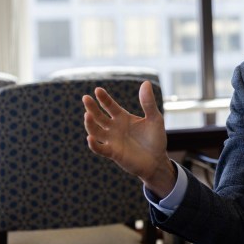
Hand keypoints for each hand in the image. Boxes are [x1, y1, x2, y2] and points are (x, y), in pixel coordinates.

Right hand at [82, 81, 175, 197]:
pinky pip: (100, 148)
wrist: (157, 161)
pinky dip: (94, 144)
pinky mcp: (113, 153)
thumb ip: (148, 103)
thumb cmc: (155, 139)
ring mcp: (112, 140)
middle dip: (92, 107)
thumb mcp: (155, 118)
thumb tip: (146, 82)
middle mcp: (114, 128)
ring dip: (90, 124)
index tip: (97, 90)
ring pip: (96, 131)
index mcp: (123, 118)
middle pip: (99, 116)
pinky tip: (90, 137)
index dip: (103, 98)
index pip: (109, 106)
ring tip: (87, 115)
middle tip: (85, 98)